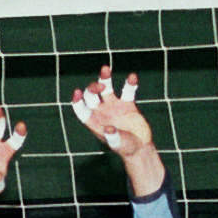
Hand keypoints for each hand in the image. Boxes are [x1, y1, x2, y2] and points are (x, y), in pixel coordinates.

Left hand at [71, 65, 167, 194]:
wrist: (140, 147)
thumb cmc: (125, 148)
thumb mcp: (119, 144)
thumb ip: (113, 137)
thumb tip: (108, 129)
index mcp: (94, 122)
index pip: (81, 109)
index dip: (78, 101)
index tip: (77, 92)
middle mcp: (101, 112)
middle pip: (92, 96)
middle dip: (93, 89)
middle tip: (100, 86)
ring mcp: (114, 106)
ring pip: (106, 89)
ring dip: (105, 78)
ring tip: (105, 69)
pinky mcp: (127, 104)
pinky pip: (127, 91)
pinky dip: (129, 84)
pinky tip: (132, 77)